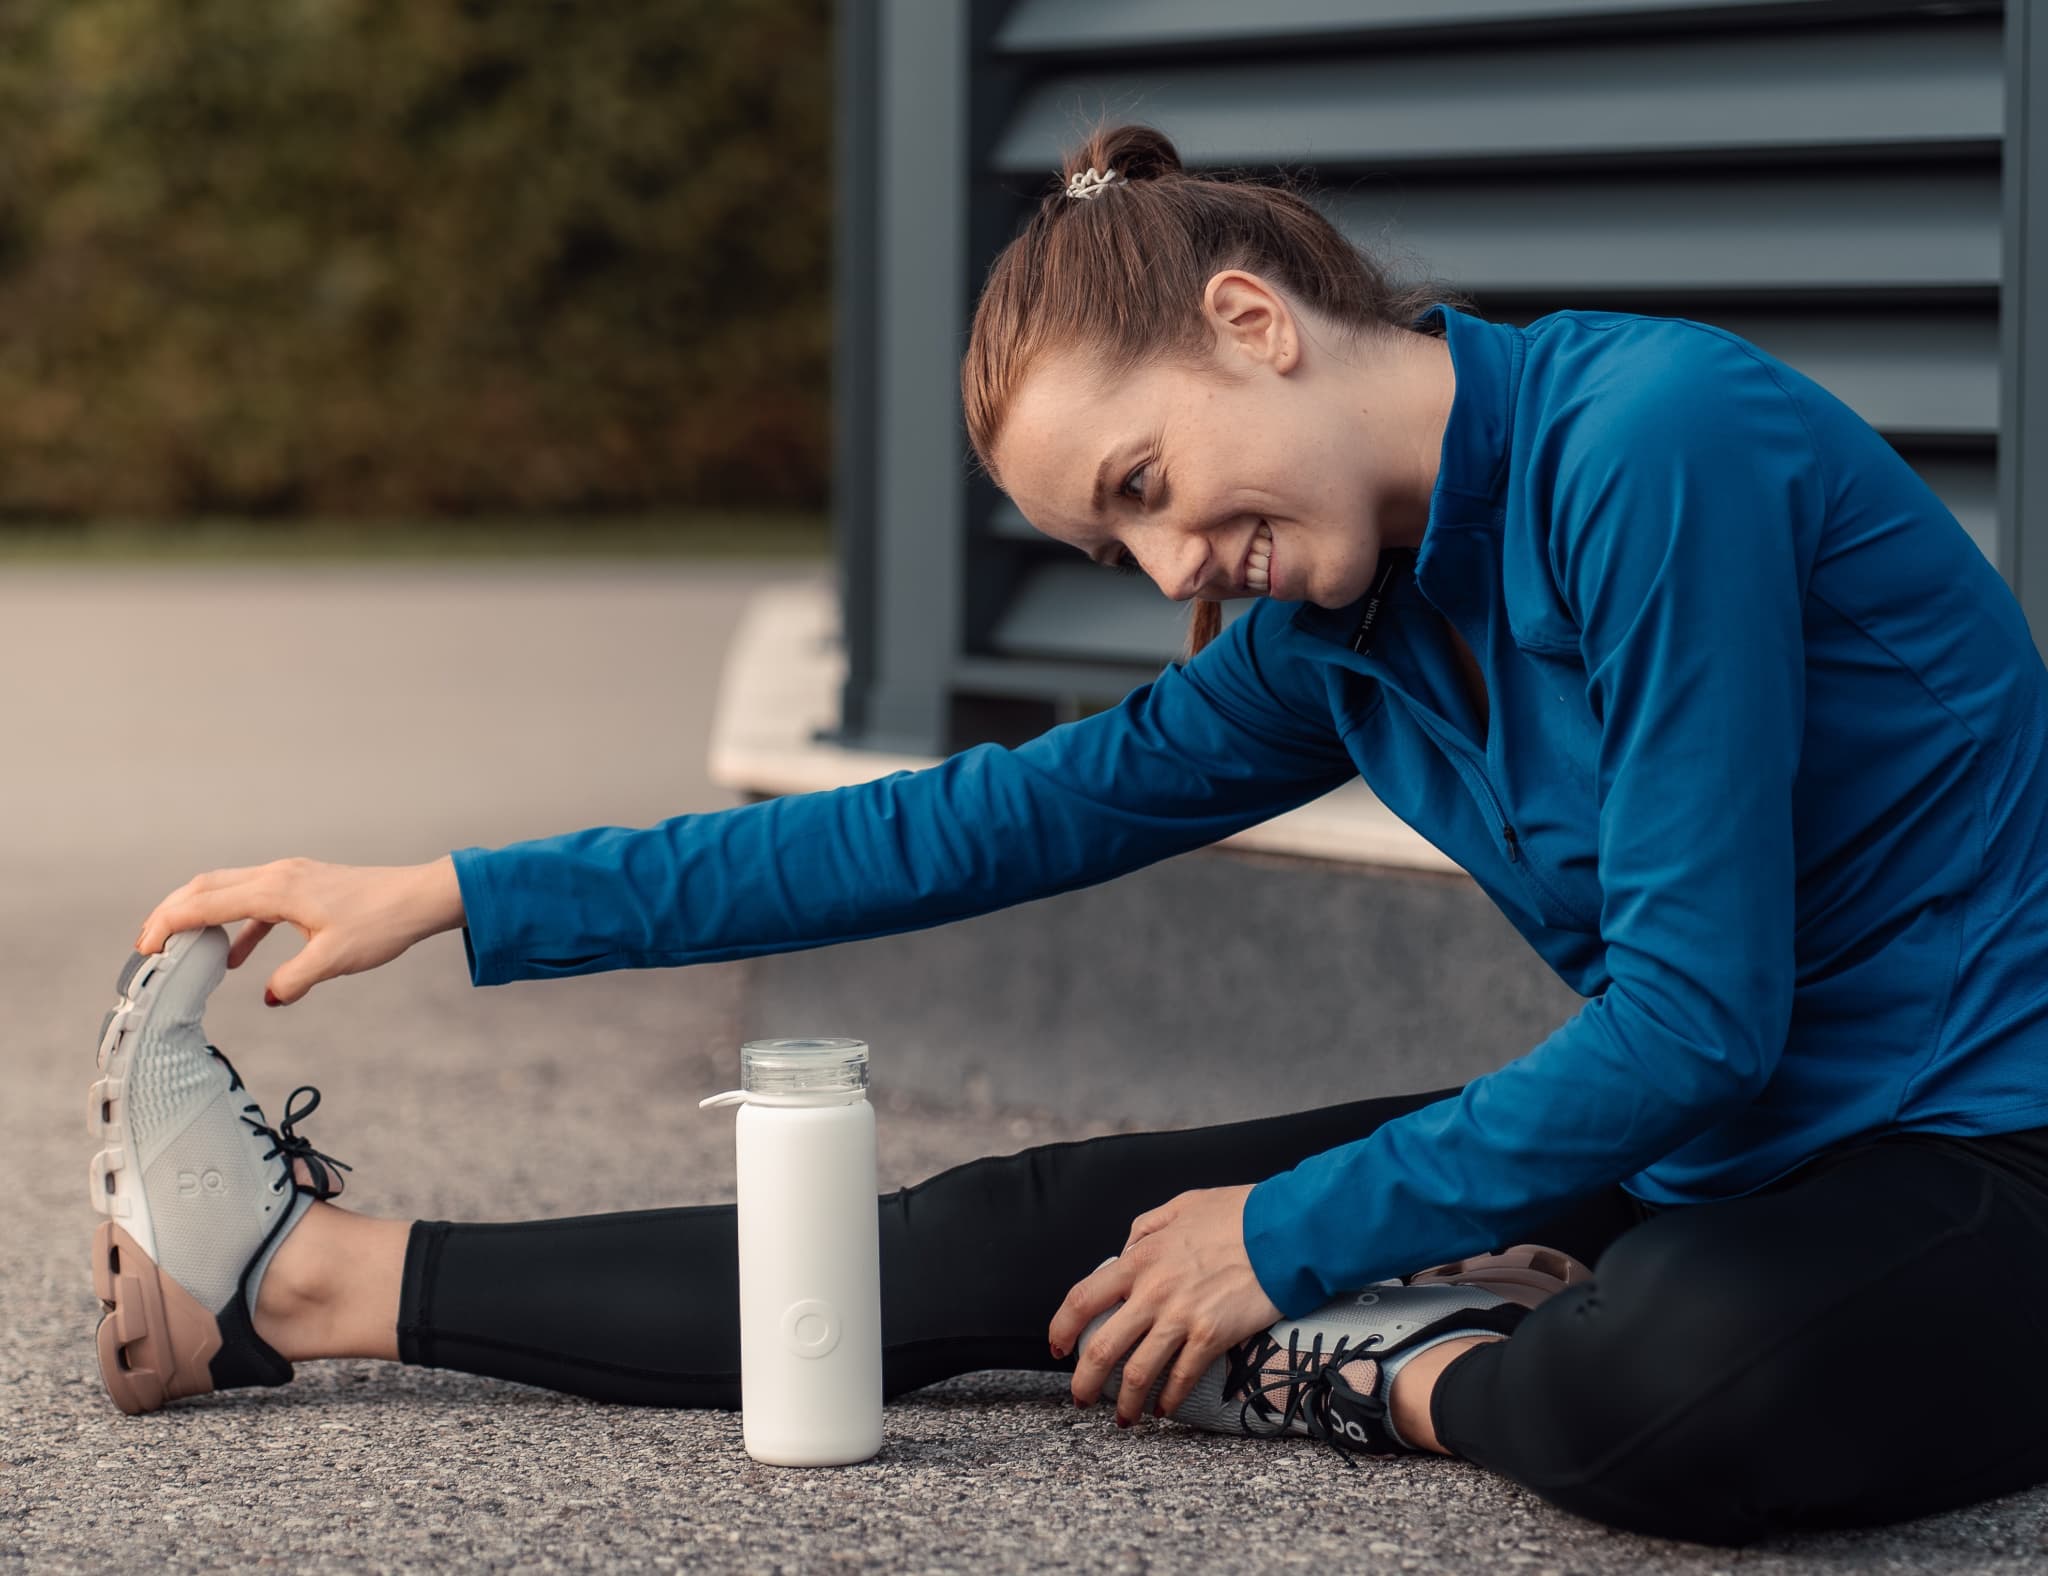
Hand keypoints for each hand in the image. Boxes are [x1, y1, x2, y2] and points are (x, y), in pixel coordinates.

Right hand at [134, 854, 465, 1005]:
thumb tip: (271, 996)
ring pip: (230, 890)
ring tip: (181, 949)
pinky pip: (257, 902)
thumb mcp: (334, 960)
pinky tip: (237, 958)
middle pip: (207, 887)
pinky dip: (238, 925)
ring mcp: (291, 876)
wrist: (419, 898)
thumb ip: (295, 979)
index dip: (170, 923)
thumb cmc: (381, 924)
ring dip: (202, 915)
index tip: (145, 947)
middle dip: (173, 913)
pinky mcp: (304, 885)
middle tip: (147, 945)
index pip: (206, 902)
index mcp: (277, 889)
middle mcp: (278, 875)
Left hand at [1047, 1183, 1282, 1425]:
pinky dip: (1169, 1400)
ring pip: (1137, 1373)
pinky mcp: (1212, 1337)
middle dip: (1085, 1381)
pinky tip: (1164, 1408)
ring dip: (1125, 1402)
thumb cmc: (1237, 1214)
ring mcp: (1182, 1317)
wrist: (1285, 1230)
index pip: (1082, 1298)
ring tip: (1123, 1418)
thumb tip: (1126, 1251)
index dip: (1063, 1327)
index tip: (1059, 1346)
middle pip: (1101, 1348)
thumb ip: (1145, 1229)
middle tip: (1081, 1397)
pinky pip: (1182, 1378)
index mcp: (1140, 1258)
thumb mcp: (1179, 1205)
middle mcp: (1153, 1292)